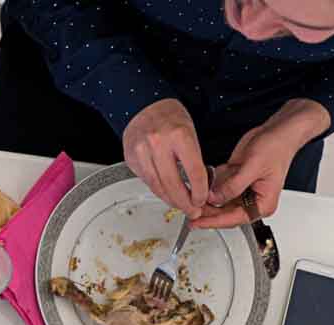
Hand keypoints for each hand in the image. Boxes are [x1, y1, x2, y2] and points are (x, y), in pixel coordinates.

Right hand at [122, 99, 209, 218]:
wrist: (143, 105)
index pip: (193, 171)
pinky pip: (147, 181)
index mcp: (178, 135)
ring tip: (180, 205)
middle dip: (184, 201)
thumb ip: (192, 158)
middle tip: (192, 210)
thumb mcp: (189, 131)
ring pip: (157, 186)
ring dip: (170, 199)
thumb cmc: (169, 117)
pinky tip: (166, 193)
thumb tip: (198, 185)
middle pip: (172, 183)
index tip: (202, 199)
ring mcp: (141, 152)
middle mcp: (158, 144)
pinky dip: (158, 190)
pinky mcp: (131, 159)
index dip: (199, 190)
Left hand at [192, 99, 329, 228]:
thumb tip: (215, 198)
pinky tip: (214, 172)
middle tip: (189, 206)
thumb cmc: (277, 147)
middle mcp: (252, 201)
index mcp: (262, 204)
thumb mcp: (253, 166)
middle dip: (206, 209)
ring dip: (208, 195)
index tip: (196, 222)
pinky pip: (218, 187)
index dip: (213, 221)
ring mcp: (242, 192)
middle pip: (223, 213)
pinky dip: (213, 181)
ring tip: (198, 188)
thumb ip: (233, 186)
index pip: (233, 219)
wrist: (279, 130)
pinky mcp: (235, 182)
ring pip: (218, 201)